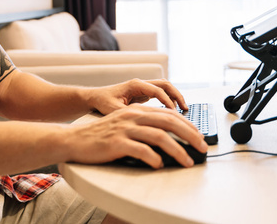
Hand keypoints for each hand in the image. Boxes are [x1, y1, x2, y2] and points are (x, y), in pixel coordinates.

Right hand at [66, 104, 207, 168]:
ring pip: (159, 136)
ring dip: (177, 150)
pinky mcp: (116, 143)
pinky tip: (160, 164)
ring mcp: (124, 129)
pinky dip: (153, 158)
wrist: (74, 139)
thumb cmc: (101, 136)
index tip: (199, 136)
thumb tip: (169, 139)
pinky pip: (140, 150)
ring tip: (187, 161)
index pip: (169, 114)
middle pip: (169, 122)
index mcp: (136, 110)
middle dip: (190, 135)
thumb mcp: (124, 124)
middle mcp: (132, 116)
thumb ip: (144, 127)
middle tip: (202, 148)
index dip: (187, 125)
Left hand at [86, 79, 188, 115]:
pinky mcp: (142, 94)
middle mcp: (141, 84)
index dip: (167, 101)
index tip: (174, 113)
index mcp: (135, 85)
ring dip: (175, 97)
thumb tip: (143, 124)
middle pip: (165, 85)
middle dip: (177, 96)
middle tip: (185, 109)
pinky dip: (169, 101)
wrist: (94, 98)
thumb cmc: (102, 102)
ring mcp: (142, 88)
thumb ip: (129, 115)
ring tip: (184, 111)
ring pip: (165, 88)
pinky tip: (173, 114)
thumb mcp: (114, 110)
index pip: (157, 90)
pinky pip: (160, 95)